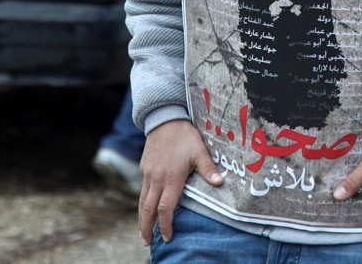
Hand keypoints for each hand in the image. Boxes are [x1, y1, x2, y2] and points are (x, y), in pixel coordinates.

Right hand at [138, 120, 221, 246]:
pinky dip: (142, 204)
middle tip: (148, 243)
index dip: (166, 224)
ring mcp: (148, 174)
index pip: (166, 208)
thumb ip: (208, 168)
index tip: (168, 236)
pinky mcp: (144, 169)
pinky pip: (142, 191)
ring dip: (142, 219)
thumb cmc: (184, 135)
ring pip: (142, 201)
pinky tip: (145, 210)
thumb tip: (219, 183)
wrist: (164, 119)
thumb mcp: (199, 150)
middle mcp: (156, 179)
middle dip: (147, 228)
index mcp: (171, 178)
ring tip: (143, 233)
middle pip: (148, 210)